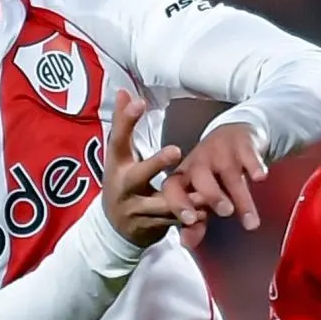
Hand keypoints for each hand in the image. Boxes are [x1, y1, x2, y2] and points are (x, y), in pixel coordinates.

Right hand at [102, 92, 190, 247]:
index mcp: (116, 165)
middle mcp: (124, 187)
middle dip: (155, 164)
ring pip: (161, 204)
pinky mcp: (150, 227)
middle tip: (176, 150)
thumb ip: (123, 124)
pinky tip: (206, 211)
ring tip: (204, 192)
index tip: (138, 102)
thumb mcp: (119, 155)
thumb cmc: (122, 182)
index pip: (118, 140)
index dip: (126, 121)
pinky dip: (188, 217)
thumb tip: (122, 90)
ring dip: (182, 198)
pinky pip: (171, 222)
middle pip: (138, 175)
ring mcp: (136, 209)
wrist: (114, 228)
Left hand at [158, 122, 269, 232]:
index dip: (179, 202)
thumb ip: (195, 221)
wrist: (237, 133)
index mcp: (185, 174)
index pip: (173, 186)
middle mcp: (201, 161)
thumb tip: (186, 244)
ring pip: (230, 173)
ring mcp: (222, 151)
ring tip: (250, 221)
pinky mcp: (244, 143)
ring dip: (240, 196)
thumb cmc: (216, 172)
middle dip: (212, 195)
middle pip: (201, 176)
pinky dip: (255, 166)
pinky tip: (260, 178)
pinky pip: (249, 155)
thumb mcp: (202, 195)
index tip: (190, 220)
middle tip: (225, 213)